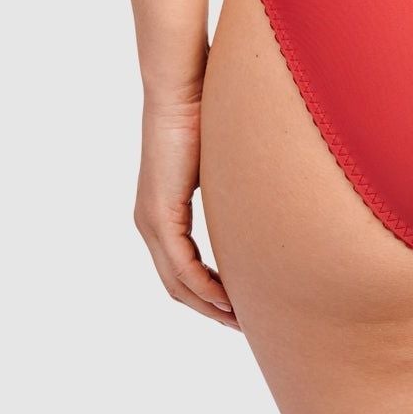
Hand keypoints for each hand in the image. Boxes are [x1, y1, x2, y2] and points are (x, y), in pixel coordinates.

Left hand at [134, 94, 237, 327]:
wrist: (182, 87)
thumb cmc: (204, 111)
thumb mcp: (220, 163)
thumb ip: (231, 187)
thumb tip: (263, 191)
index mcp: (161, 211)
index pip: (182, 268)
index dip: (209, 292)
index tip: (239, 306)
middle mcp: (149, 222)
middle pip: (177, 285)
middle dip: (210, 309)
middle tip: (242, 325)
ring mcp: (150, 220)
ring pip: (177, 283)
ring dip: (209, 305)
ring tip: (240, 320)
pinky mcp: (159, 214)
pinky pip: (181, 266)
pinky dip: (205, 287)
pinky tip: (228, 300)